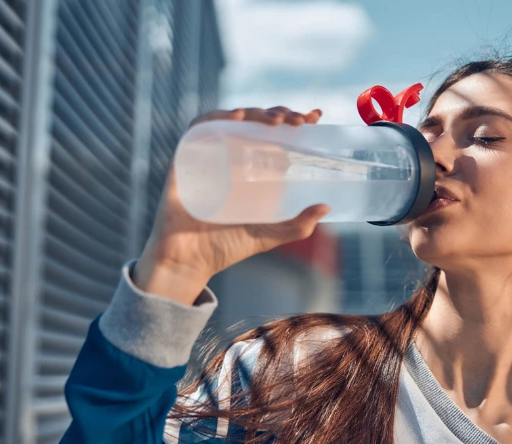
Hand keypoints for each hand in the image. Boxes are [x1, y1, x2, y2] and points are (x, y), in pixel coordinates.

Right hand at [134, 106, 326, 303]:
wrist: (189, 262)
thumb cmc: (225, 248)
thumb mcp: (268, 236)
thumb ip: (297, 226)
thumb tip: (326, 207)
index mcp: (251, 169)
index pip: (274, 134)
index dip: (293, 119)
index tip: (314, 116)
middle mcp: (231, 157)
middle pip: (255, 122)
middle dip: (279, 114)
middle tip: (299, 121)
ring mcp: (208, 156)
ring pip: (231, 119)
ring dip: (255, 112)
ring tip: (276, 120)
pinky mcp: (185, 159)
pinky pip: (199, 129)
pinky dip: (217, 118)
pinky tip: (238, 117)